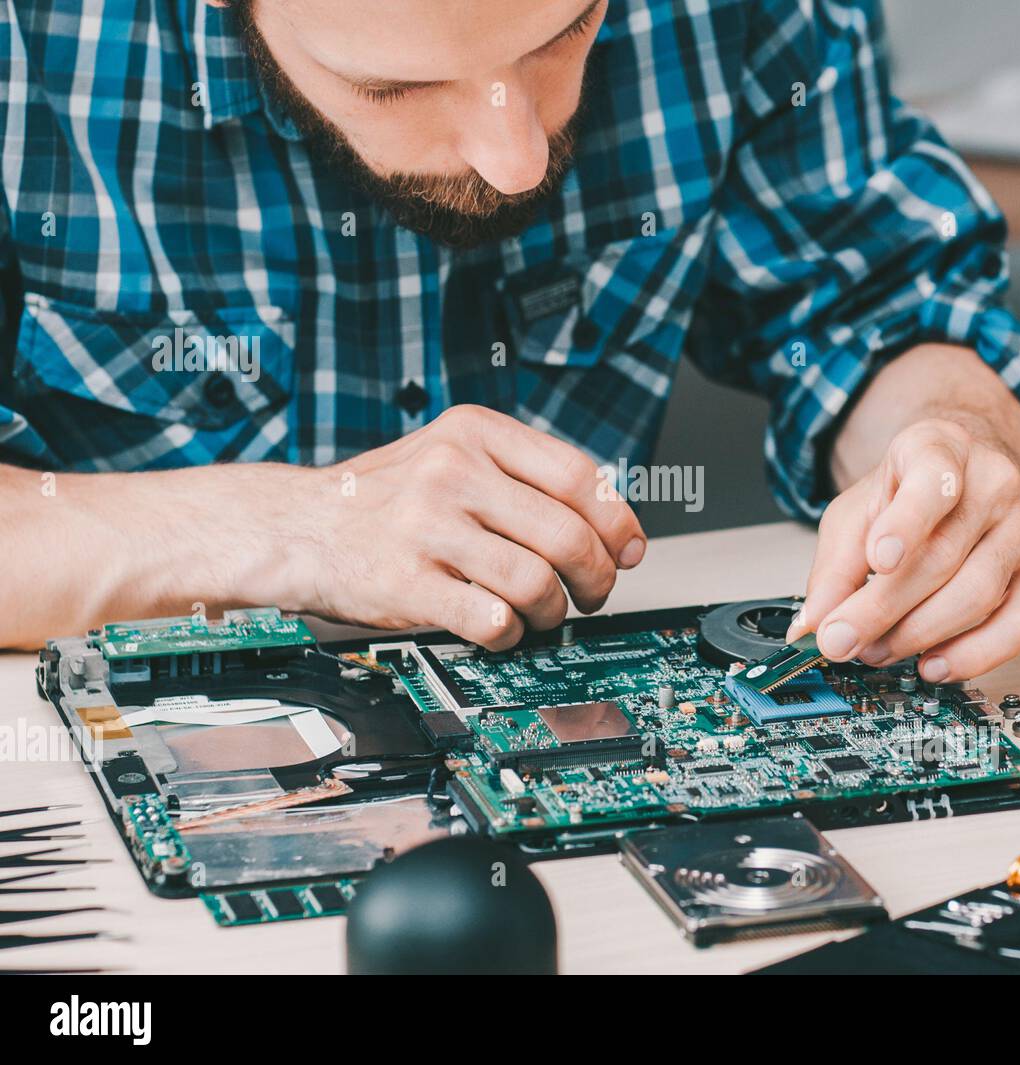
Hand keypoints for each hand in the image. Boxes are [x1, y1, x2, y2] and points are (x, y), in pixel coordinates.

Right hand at [301, 405, 645, 647]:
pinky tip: (500, 626)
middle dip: (597, 578)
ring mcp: (427, 527)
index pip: (578, 476)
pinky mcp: (406, 584)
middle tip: (592, 594)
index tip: (630, 551)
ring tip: (541, 613)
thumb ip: (522, 477)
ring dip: (554, 611)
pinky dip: (511, 634)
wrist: (296, 526)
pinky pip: (492, 621)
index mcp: (475, 432)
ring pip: (537, 583)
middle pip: (568, 535)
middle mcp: (453, 472)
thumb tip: (612, 525)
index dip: (618, 523)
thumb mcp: (452, 455)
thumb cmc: (387, 499)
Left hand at [787, 418, 1019, 682]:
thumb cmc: (911, 493)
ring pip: (978, 595)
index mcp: (940, 450)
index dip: (906, 524)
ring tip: (875, 650)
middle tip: (843, 639)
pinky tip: (934, 665)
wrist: (968, 477)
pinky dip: (975, 655)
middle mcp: (993, 484)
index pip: (931, 483)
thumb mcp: (857, 512)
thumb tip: (813, 625)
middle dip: (884, 608)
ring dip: (919, 634)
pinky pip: (1019, 625)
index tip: (878, 560)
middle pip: (943, 556)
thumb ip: (834, 567)